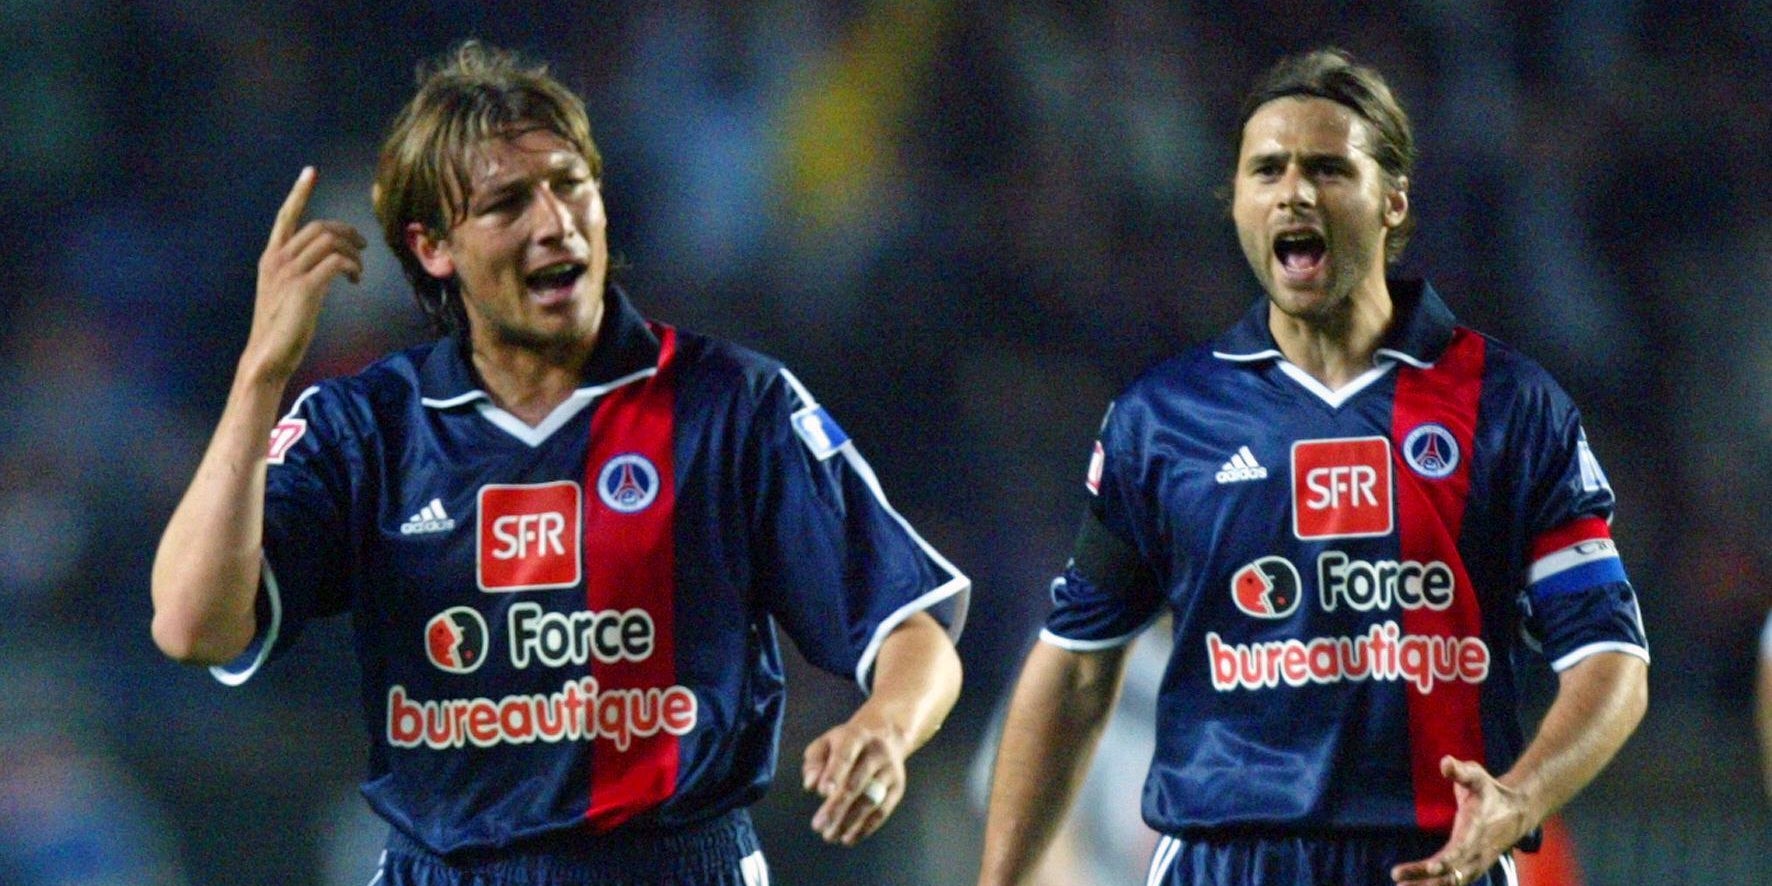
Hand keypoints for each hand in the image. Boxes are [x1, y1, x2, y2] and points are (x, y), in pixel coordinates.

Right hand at [243, 167, 364, 382]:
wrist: (268, 357)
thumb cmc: (281, 328)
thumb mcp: (286, 292)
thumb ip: (300, 272)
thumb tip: (328, 262)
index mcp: (270, 258)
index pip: (285, 216)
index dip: (299, 192)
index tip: (310, 171)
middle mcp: (277, 259)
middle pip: (320, 226)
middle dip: (347, 231)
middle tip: (363, 246)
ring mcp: (290, 272)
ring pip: (331, 241)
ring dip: (354, 252)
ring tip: (359, 271)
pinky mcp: (305, 288)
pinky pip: (337, 261)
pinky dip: (352, 266)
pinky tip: (355, 280)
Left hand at [800, 714, 908, 845]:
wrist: (887, 734)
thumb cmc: (847, 742)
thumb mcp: (826, 742)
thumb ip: (814, 762)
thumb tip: (811, 785)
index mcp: (856, 737)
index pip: (846, 755)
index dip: (834, 773)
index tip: (821, 792)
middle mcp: (877, 753)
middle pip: (857, 783)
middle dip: (836, 807)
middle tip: (818, 826)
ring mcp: (890, 771)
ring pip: (870, 800)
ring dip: (849, 822)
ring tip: (830, 836)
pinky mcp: (897, 788)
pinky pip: (882, 811)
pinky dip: (865, 828)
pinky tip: (848, 838)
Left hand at [1391, 755, 1532, 884]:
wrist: (1517, 812)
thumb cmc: (1489, 791)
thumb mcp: (1477, 776)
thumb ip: (1461, 771)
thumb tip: (1445, 762)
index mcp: (1475, 831)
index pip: (1460, 850)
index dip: (1446, 860)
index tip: (1430, 867)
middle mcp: (1476, 853)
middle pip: (1451, 873)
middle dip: (1425, 878)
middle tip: (1398, 878)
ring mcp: (1476, 864)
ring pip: (1452, 882)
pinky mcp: (1472, 869)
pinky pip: (1454, 883)